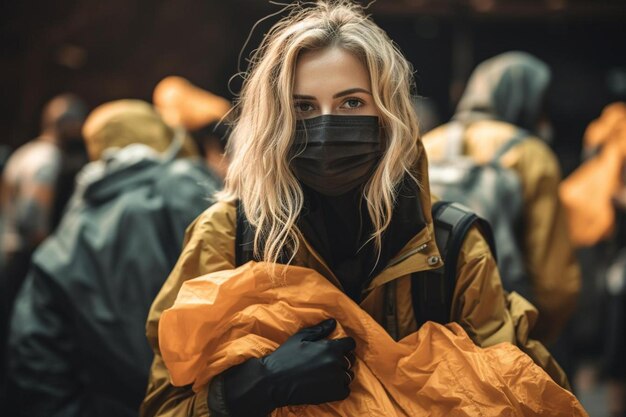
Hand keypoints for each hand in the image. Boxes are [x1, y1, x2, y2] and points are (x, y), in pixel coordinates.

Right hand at [222, 318, 355, 415]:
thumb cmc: (285, 357)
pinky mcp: (333, 394)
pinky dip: (339, 388)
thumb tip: (333, 323)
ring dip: (341, 374)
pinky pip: (346, 390)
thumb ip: (319, 330)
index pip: (351, 344)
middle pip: (351, 359)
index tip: (338, 348)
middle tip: (328, 362)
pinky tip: (327, 385)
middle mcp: (336, 362)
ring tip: (326, 375)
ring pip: (348, 375)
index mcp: (330, 347)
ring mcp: (336, 379)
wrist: (274, 381)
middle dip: (343, 359)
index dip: (345, 345)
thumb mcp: (300, 337)